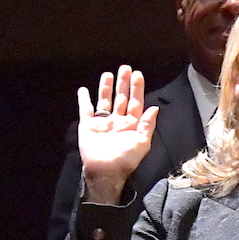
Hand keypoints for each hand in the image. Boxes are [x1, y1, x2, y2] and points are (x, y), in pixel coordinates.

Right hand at [76, 65, 159, 204]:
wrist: (106, 171)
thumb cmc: (126, 159)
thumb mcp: (142, 143)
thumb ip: (148, 124)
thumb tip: (155, 107)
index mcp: (132, 124)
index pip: (136, 102)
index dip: (137, 88)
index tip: (137, 74)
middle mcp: (118, 120)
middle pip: (121, 98)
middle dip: (123, 83)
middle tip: (125, 68)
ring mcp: (103, 122)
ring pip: (105, 100)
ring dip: (106, 87)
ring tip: (108, 74)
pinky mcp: (88, 125)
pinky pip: (86, 110)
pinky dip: (84, 99)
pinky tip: (84, 89)